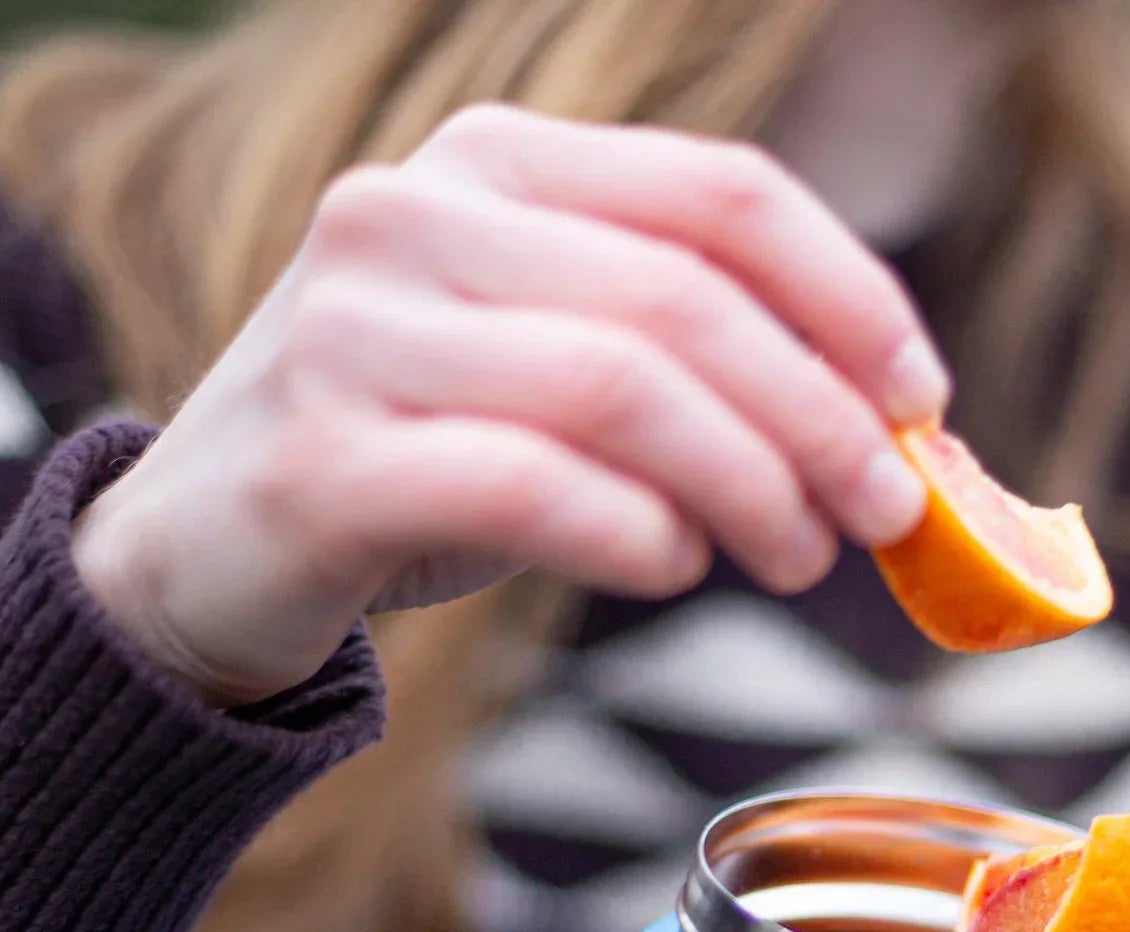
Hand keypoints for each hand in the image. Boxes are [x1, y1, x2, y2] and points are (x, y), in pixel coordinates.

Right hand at [73, 105, 948, 707]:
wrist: (208, 549)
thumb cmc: (422, 457)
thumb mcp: (553, 371)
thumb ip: (687, 364)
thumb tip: (883, 432)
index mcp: (496, 165)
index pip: (721, 194)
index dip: (850, 297)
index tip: (921, 401)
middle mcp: (415, 215)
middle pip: (686, 301)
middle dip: (819, 419)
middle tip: (882, 514)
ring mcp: (354, 330)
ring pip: (621, 388)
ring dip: (748, 487)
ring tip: (796, 559)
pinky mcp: (323, 459)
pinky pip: (532, 487)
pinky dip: (636, 536)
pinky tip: (672, 568)